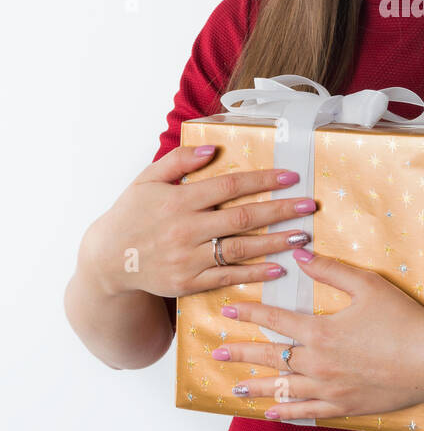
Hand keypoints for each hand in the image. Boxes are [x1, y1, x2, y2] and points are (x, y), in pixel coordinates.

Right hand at [79, 145, 318, 300]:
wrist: (108, 261)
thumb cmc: (132, 214)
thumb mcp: (147, 180)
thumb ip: (178, 161)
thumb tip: (211, 148)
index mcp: (178, 200)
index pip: (229, 186)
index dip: (262, 181)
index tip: (291, 177)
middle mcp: (185, 229)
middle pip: (242, 218)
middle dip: (279, 211)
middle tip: (309, 206)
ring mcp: (188, 258)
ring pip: (240, 249)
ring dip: (275, 243)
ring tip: (302, 236)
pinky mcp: (188, 282)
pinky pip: (228, 277)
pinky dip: (254, 272)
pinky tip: (279, 267)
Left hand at [211, 249, 423, 420]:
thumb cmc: (404, 319)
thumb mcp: (368, 285)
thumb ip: (330, 270)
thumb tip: (298, 254)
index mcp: (320, 331)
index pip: (275, 320)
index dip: (249, 313)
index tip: (227, 310)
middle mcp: (317, 363)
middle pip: (270, 357)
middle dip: (242, 353)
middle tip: (217, 354)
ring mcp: (329, 389)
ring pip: (282, 389)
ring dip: (257, 387)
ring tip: (235, 387)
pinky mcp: (344, 407)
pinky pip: (306, 412)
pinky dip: (285, 413)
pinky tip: (271, 413)